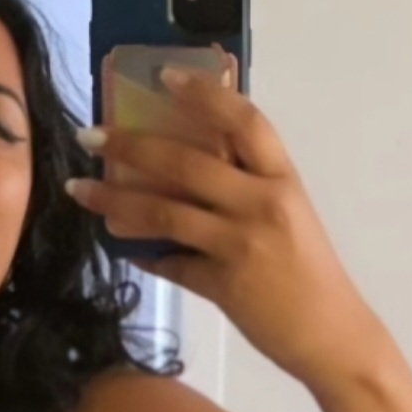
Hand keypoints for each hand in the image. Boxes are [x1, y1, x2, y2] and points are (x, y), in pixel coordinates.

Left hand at [67, 67, 380, 390]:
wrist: (331, 336)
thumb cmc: (310, 273)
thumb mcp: (289, 214)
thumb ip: (248, 187)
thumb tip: (191, 165)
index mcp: (281, 179)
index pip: (243, 120)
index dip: (204, 93)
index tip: (163, 76)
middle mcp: (261, 204)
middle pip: (187, 163)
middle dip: (131, 145)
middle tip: (91, 136)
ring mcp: (240, 245)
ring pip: (166, 213)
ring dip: (116, 200)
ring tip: (80, 189)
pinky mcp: (223, 285)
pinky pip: (171, 264)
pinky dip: (143, 256)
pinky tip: (122, 249)